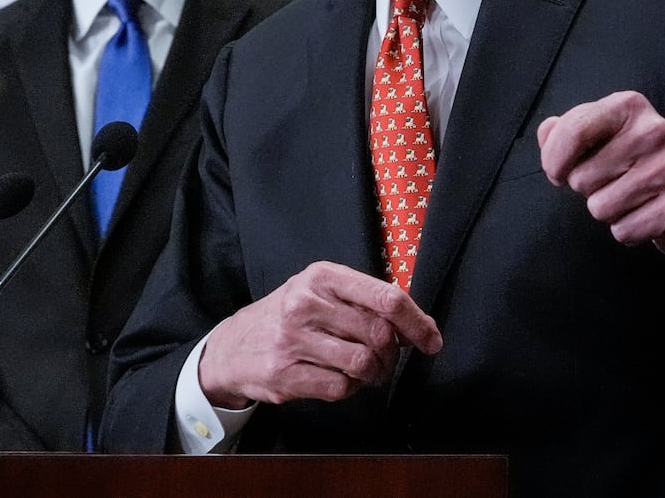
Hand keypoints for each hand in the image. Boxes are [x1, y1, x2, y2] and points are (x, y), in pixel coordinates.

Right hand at [198, 260, 442, 408]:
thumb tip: (416, 325)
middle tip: (387, 360)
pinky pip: (340, 387)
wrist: (233, 346)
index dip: (417, 323)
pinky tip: (340, 378)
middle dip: (393, 354)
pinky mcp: (285, 374)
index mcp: (323, 276)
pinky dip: (350, 388)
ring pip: (363, 363)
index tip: (431, 341)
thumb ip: (364, 300)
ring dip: (374, 374)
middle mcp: (306, 303)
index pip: (387, 298)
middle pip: (379, 334)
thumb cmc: (289, 316)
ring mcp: (293, 339)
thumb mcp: (321, 291)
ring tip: (365, 371)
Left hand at [537, 90, 664, 263]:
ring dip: (609, 211)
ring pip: (600, 208)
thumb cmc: (640, 164)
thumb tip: (547, 132)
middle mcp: (653, 131)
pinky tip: (646, 215)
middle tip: (616, 182)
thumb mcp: (606, 136)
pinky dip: (628, 230)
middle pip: (581, 178)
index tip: (558, 172)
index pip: (574, 131)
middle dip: (589, 189)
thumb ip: (569, 131)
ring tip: (632, 198)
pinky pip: (624, 230)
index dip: (554, 160)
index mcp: (629, 106)